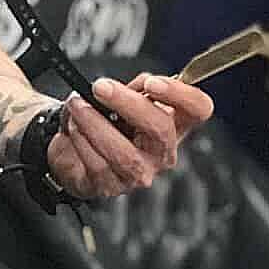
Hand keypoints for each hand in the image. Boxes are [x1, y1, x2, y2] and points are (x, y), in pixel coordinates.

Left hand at [46, 72, 213, 198]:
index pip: (198, 109)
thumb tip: (143, 83)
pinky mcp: (111, 186)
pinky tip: (73, 127)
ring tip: (77, 105)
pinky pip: (97, 164)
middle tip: (100, 88)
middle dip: (128, 103)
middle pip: (161, 129)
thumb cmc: (103, 124)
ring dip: (94, 123)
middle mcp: (161, 152)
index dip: (182, 95)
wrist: (71, 153)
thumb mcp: (119, 100)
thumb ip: (134, 89)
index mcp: (172, 124)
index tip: (152, 83)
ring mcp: (139, 173)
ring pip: (125, 153)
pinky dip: (80, 139)